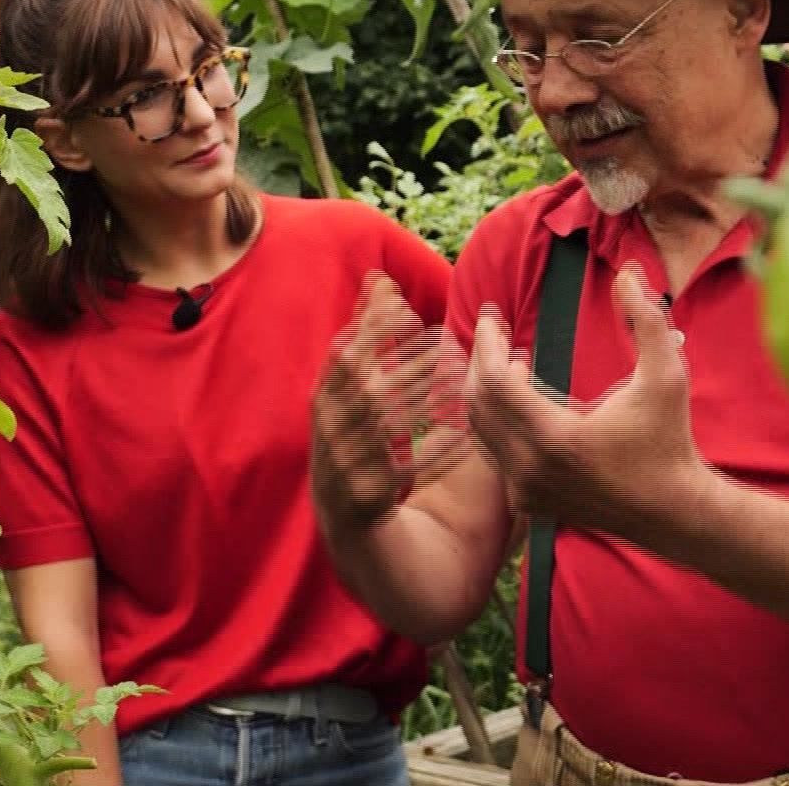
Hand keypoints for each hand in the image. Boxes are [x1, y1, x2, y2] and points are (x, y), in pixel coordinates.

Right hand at [310, 273, 472, 534]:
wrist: (340, 509)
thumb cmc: (352, 428)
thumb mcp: (349, 385)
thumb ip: (365, 333)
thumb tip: (381, 279)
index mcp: (322, 399)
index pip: (343, 358)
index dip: (374, 332)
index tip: (410, 311)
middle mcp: (328, 430)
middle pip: (370, 391)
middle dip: (409, 365)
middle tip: (449, 343)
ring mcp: (345, 464)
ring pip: (390, 428)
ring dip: (428, 400)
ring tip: (462, 377)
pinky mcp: (369, 494)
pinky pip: (409, 468)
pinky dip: (438, 448)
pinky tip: (467, 430)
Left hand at [465, 262, 702, 538]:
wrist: (672, 512)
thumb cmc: (670, 440)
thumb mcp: (667, 374)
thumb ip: (646, 319)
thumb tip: (627, 272)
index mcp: (556, 438)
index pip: (495, 382)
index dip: (487, 342)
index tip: (491, 314)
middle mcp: (531, 468)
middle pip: (478, 403)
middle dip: (479, 359)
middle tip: (492, 328)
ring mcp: (525, 490)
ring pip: (480, 429)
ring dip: (487, 389)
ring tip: (510, 358)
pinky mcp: (528, 501)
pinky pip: (493, 451)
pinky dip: (496, 418)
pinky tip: (521, 393)